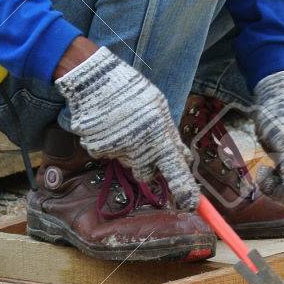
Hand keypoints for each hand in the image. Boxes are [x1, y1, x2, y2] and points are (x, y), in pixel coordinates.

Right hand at [55, 46, 199, 209]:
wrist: (93, 79)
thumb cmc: (131, 89)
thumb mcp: (158, 106)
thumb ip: (169, 134)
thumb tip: (182, 156)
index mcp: (158, 135)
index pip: (176, 170)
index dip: (184, 190)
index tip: (190, 204)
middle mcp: (138, 148)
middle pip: (147, 174)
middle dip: (148, 165)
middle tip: (143, 143)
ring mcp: (116, 151)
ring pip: (126, 162)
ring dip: (128, 151)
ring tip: (123, 123)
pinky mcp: (97, 150)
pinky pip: (108, 154)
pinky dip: (109, 143)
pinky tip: (108, 124)